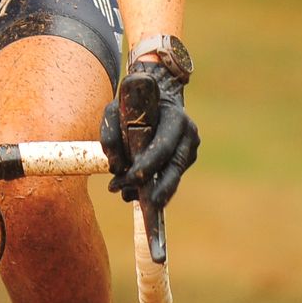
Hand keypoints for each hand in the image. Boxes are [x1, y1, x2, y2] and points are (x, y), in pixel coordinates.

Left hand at [99, 61, 198, 209]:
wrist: (157, 98)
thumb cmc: (134, 104)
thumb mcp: (117, 109)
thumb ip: (111, 134)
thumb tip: (114, 167)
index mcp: (175, 117)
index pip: (163, 146)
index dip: (148, 165)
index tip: (131, 178)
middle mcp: (188, 133)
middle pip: (174, 168)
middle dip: (157, 189)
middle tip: (141, 204)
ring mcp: (191, 148)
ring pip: (172, 176)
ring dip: (149, 191)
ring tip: (124, 195)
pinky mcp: (187, 159)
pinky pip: (169, 176)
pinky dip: (151, 186)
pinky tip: (131, 192)